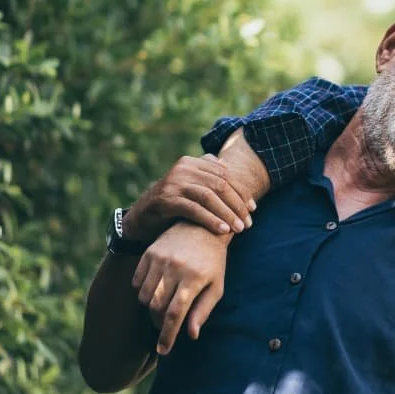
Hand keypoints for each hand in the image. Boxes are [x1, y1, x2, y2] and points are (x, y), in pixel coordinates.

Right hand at [123, 154, 254, 238]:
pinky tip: (223, 230)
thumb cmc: (174, 203)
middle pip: (220, 185)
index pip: (225, 175)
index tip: (253, 209)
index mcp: (192, 162)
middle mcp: (183, 168)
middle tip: (248, 223)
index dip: (241, 192)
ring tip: (239, 228)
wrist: (141, 217)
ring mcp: (173, 183)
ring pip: (209, 197)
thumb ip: (209, 177)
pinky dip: (211, 219)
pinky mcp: (166, 199)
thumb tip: (231, 170)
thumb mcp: (192, 187)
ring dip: (227, 214)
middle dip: (237, 205)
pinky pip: (194, 209)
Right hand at [132, 222, 229, 353]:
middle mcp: (175, 268)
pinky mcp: (148, 254)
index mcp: (194, 279)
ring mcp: (159, 259)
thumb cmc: (213, 263)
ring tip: (163, 308)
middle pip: (157, 308)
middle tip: (166, 326)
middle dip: (159, 323)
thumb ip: (203, 310)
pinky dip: (143, 292)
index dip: (167, 336)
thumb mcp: (216, 286)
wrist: (203, 229)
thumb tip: (191, 334)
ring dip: (151, 309)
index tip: (164, 350)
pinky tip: (155, 291)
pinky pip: (137, 283)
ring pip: (145, 297)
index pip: (175, 315)